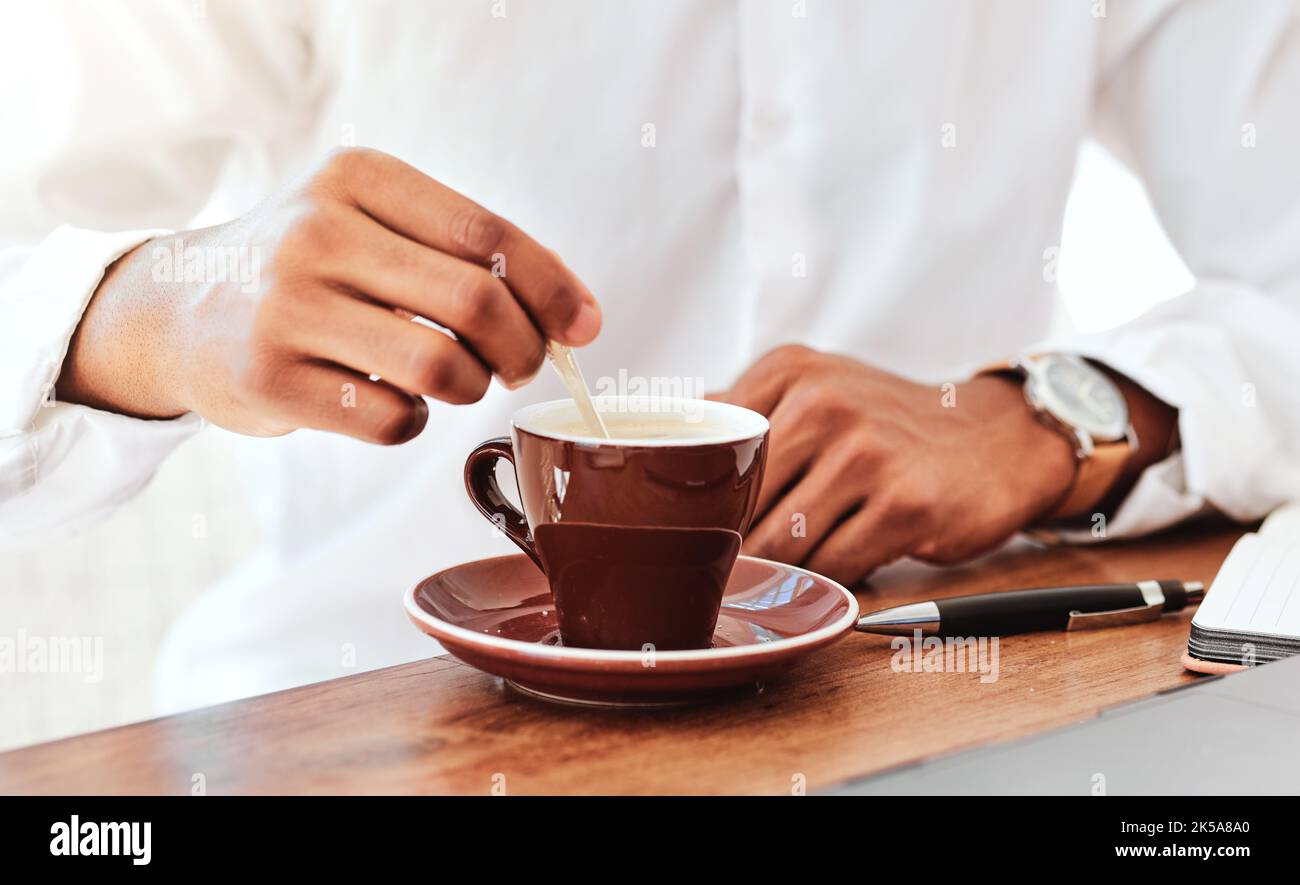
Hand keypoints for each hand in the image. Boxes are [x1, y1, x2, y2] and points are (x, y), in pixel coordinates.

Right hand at [58, 147, 600, 443]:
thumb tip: (578, 320)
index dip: (552, 287)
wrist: (180, 308)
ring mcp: (287, 307)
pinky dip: (413, 423)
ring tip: (452, 380)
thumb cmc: (310, 269)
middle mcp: (318, 233)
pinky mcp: (269, 378)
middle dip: (524, 348)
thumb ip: (464, 254)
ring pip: (442, 368)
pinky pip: (392, 421)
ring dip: (469, 388)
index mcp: (358, 179)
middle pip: (476, 301)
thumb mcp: (371, 222)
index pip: (486, 233)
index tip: (584, 327)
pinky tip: (391, 402)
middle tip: (520, 367)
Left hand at [711, 345, 1078, 586]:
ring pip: (783, 542)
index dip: (694, 504)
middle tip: (726, 572)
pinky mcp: (905, 505)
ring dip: (780, 569)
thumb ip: (741, 414)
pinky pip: (835, 565)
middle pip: (741, 503)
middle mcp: (824, 403)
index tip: (686, 534)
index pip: (710, 453)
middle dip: (731, 546)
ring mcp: (867, 453)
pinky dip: (825, 580)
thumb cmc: (888, 424)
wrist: (997, 438)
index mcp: (788, 371)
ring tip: (781, 576)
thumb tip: (655, 445)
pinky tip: (831, 574)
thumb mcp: (815, 390)